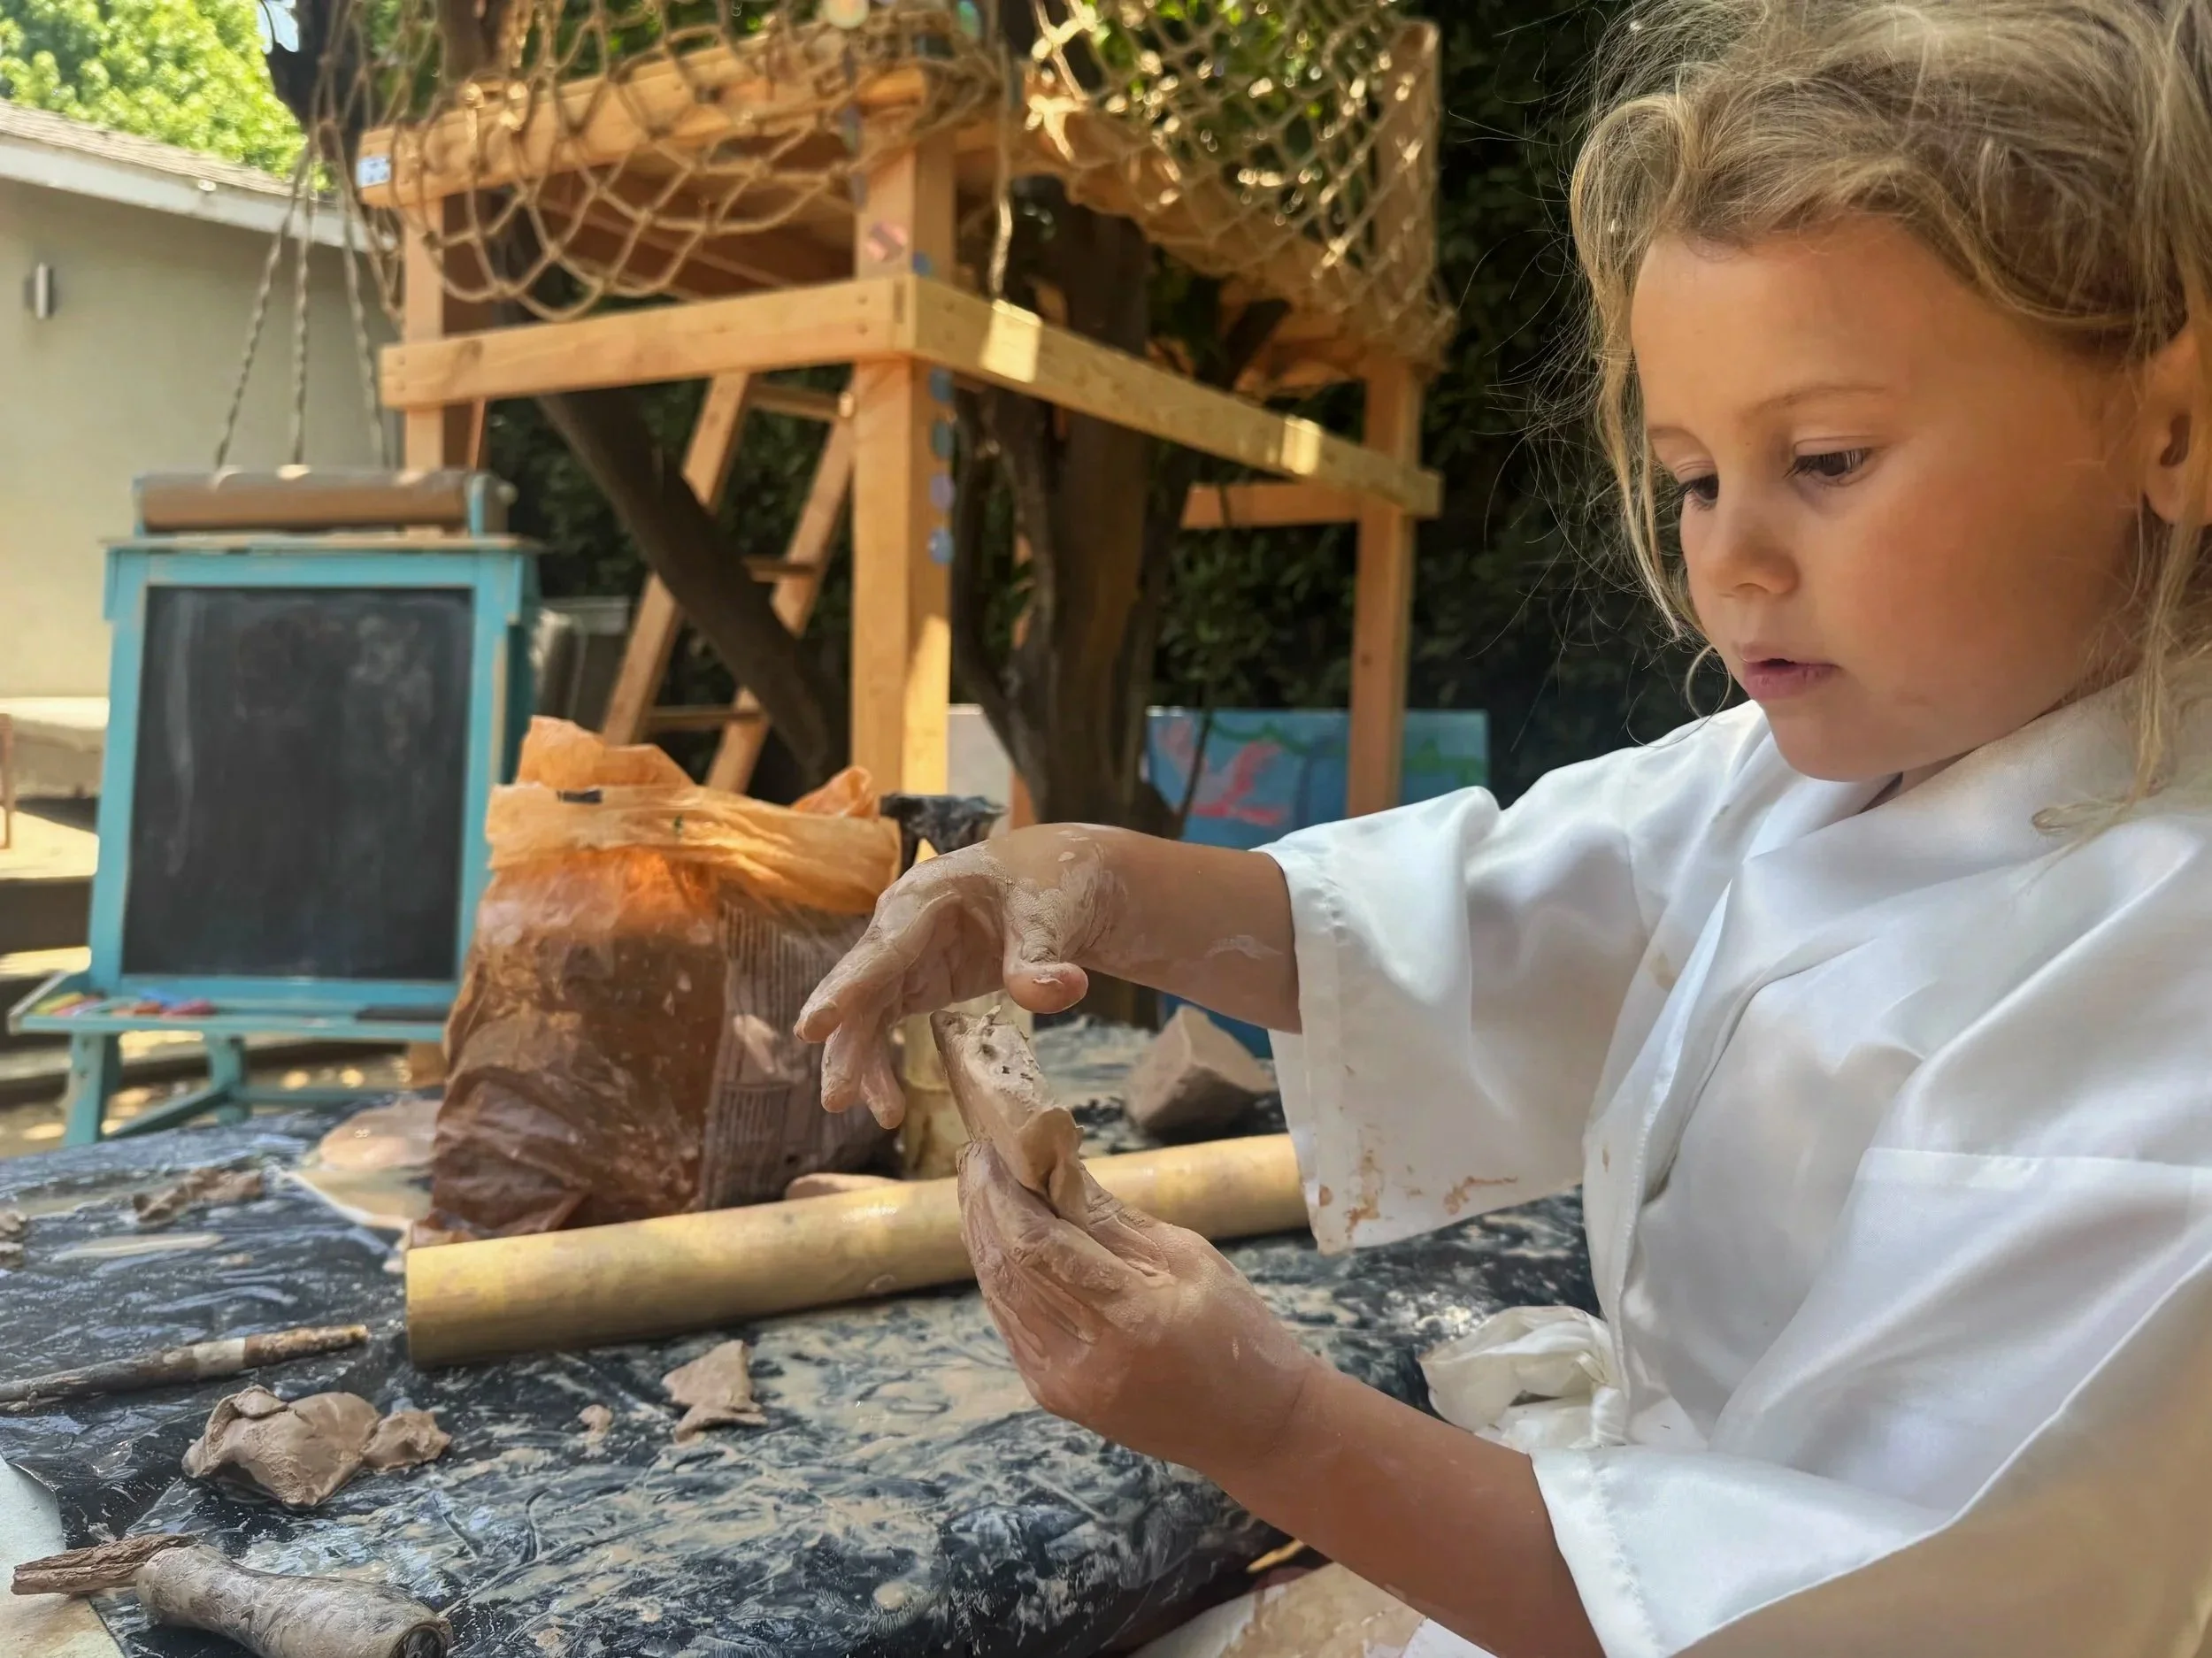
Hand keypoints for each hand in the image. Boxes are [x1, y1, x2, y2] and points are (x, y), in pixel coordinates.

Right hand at [797, 827, 1120, 1125]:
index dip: (847, 988)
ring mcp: (905, 957)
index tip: (812, 1028)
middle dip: (847, 1043)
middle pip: (862, 987)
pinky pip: (884, 1025)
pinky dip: (881, 1063)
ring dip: (863, 1064)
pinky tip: (888, 1104)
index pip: (883, 947)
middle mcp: (899, 926)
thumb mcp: (1052, 913)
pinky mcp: (917, 983)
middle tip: (836, 1097)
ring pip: (866, 1014)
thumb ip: (1040, 957)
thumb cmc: (1050, 883)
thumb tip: (1053, 993)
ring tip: (883, 1115)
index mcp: (925, 896)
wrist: (1064, 882)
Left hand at [957, 1141, 1323, 1481]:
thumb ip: (1113, 1219)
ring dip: (983, 1237)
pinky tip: (998, 1239)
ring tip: (979, 1186)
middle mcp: (1086, 1356)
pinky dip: (999, 1276)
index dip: (1005, 1191)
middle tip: (976, 1155)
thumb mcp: (1190, 1257)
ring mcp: (1063, 1384)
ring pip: (999, 1295)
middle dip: (984, 1205)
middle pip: (1007, 1268)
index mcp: (1133, 1315)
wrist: (1253, 1429)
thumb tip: (1053, 1165)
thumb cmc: (1239, 1331)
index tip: (994, 1143)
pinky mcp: (1054, 1396)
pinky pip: (1011, 1323)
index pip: (1039, 1244)